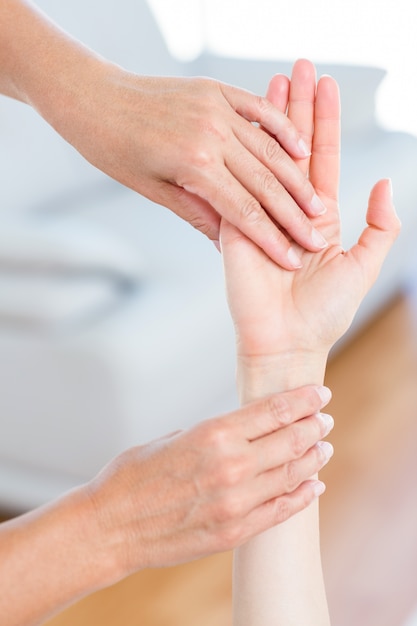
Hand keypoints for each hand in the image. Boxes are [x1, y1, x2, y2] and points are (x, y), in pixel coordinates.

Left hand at [41, 62, 328, 268]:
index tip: (291, 261)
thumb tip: (228, 244)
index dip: (270, 239)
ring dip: (296, 180)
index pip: (243, 211)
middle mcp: (211, 134)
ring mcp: (216, 107)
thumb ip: (195, 212)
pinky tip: (302, 150)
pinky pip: (258, 110)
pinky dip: (282, 130)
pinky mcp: (216, 90)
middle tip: (316, 240)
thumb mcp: (151, 189)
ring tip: (317, 206)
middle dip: (293, 215)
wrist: (92, 97)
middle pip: (264, 183)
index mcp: (193, 165)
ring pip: (269, 150)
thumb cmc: (113, 150)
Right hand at [84, 385, 332, 575]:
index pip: (274, 410)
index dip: (303, 399)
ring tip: (323, 448)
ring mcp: (235, 503)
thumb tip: (242, 430)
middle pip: (290, 441)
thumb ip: (214, 434)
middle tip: (324, 420)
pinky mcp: (234, 532)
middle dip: (313, 427)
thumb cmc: (133, 475)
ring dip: (312, 459)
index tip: (320, 393)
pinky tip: (314, 485)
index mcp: (214, 434)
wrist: (111, 526)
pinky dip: (302, 496)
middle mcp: (231, 466)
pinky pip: (280, 512)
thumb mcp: (174, 438)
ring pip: (291, 475)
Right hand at [221, 60, 399, 373]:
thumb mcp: (362, 265)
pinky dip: (237, 152)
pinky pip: (235, 183)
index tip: (325, 86)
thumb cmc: (325, 313)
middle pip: (293, 148)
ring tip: (273, 82)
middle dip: (297, 107)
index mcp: (320, 215)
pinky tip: (236, 124)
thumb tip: (381, 184)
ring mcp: (260, 213)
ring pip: (264, 158)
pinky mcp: (235, 226)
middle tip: (298, 68)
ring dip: (268, 119)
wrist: (286, 342)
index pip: (321, 157)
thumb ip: (379, 226)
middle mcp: (289, 208)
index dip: (325, 121)